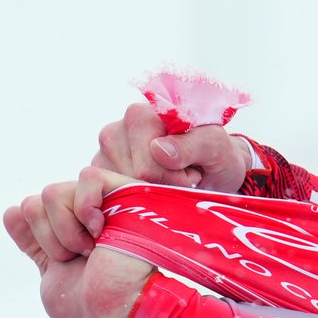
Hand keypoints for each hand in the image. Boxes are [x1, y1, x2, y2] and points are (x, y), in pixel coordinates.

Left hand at [5, 168, 155, 317]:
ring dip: (66, 231)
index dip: (38, 239)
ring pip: (52, 193)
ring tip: (94, 249)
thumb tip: (12, 211)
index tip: (64, 264)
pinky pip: (88, 177)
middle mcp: (89, 215)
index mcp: (73, 234)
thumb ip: (34, 246)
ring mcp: (108, 203)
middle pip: (34, 204)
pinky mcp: (127, 192)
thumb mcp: (53, 279)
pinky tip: (101, 230)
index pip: (29, 212)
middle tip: (83, 258)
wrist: (122, 311)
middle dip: (50, 239)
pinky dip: (86, 207)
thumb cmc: (94, 308)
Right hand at [94, 102, 251, 191]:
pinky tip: (152, 190)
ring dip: (150, 194)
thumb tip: (159, 150)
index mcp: (141, 115)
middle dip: (163, 187)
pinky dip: (135, 202)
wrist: (212, 169)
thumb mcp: (216, 147)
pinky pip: (112, 199)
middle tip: (183, 178)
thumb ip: (193, 144)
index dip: (174, 178)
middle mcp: (116, 131)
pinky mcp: (100, 175)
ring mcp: (104, 154)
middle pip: (133, 179)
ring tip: (169, 182)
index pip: (148, 166)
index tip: (192, 172)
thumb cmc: (216, 155)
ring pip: (121, 191)